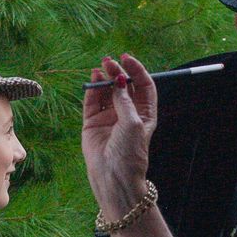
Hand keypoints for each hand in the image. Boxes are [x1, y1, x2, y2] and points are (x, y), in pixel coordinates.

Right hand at [80, 54, 157, 216]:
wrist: (113, 176)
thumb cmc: (130, 152)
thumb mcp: (133, 122)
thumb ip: (124, 99)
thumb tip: (118, 79)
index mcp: (144, 113)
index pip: (142, 86)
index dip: (136, 71)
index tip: (128, 59)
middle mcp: (127, 113)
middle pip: (123, 85)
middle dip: (118, 72)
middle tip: (110, 62)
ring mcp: (109, 117)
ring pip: (107, 90)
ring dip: (105, 77)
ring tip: (101, 67)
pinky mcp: (93, 122)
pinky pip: (92, 100)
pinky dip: (92, 88)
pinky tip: (93, 77)